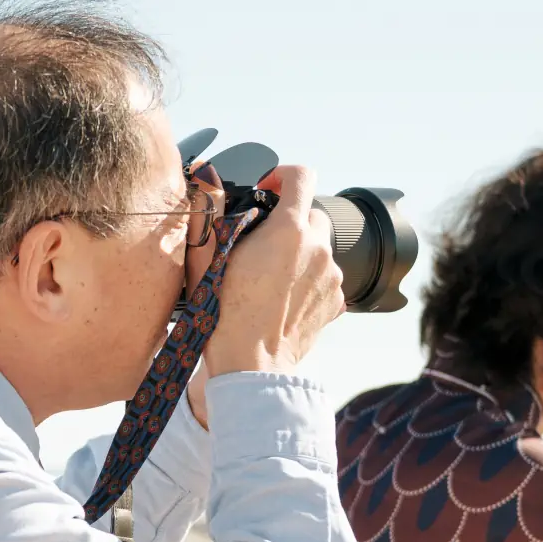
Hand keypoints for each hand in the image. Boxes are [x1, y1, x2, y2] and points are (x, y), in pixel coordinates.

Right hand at [204, 165, 343, 378]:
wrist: (250, 365)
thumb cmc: (224, 315)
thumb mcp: (206, 259)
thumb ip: (209, 212)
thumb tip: (207, 178)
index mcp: (288, 231)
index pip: (302, 177)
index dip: (283, 176)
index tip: (270, 189)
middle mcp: (317, 249)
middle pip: (312, 215)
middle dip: (290, 222)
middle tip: (263, 245)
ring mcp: (330, 276)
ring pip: (319, 248)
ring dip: (300, 254)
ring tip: (271, 279)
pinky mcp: (336, 301)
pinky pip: (325, 277)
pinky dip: (308, 280)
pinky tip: (283, 298)